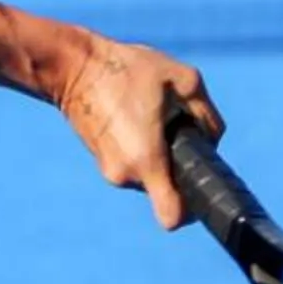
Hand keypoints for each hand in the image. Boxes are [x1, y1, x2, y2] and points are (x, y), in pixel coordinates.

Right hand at [48, 27, 222, 230]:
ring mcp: (108, 168)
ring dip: (157, 153)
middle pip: (165, 188)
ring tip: (150, 116)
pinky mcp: (99, 158)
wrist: (71, 66)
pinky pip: (132, 163)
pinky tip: (134, 115)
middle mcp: (125, 174)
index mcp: (147, 161)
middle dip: (176, 165)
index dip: (191, 210)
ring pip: (148, 174)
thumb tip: (211, 138)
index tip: (197, 186)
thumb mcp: (181, 78)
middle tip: (174, 128)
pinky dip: (140, 147)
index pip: (173, 217)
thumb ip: (207, 114)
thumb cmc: (125, 69)